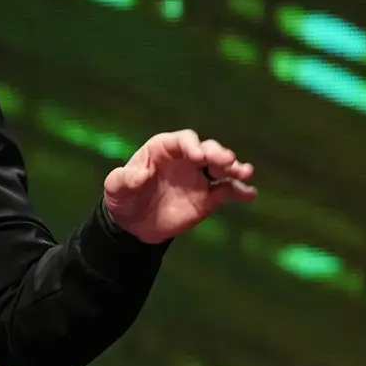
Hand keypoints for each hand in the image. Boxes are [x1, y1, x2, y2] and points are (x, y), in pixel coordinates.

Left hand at [103, 129, 255, 243]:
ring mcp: (199, 178)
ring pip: (221, 167)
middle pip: (206, 149)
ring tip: (243, 172)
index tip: (198, 156)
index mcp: (163, 149)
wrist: (133, 224)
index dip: (191, 145)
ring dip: (234, 167)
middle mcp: (185, 159)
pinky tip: (250, 193)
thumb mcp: (116, 188)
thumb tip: (140, 174)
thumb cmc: (123, 197)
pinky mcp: (208, 198)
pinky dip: (240, 191)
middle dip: (217, 153)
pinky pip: (227, 191)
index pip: (181, 140)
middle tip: (226, 161)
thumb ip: (125, 179)